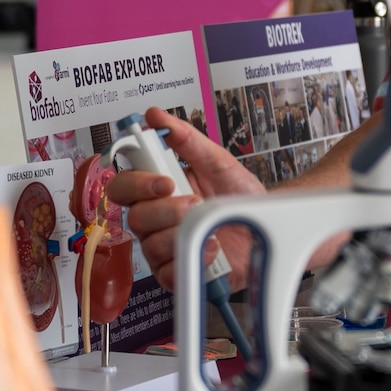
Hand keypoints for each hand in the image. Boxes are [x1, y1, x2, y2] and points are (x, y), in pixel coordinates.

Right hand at [107, 105, 263, 290]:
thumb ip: (186, 138)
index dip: (136, 183)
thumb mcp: (217, 161)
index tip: (164, 180)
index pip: (123, 187)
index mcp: (156, 192)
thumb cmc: (239, 196)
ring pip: (150, 244)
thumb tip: (156, 115)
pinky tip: (212, 247)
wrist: (268, 226)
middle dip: (165, 209)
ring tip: (208, 222)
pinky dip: (194, 256)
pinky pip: (168, 273)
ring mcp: (163, 249)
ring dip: (182, 230)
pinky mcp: (178, 275)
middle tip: (195, 202)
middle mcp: (155, 221)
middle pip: (134, 217)